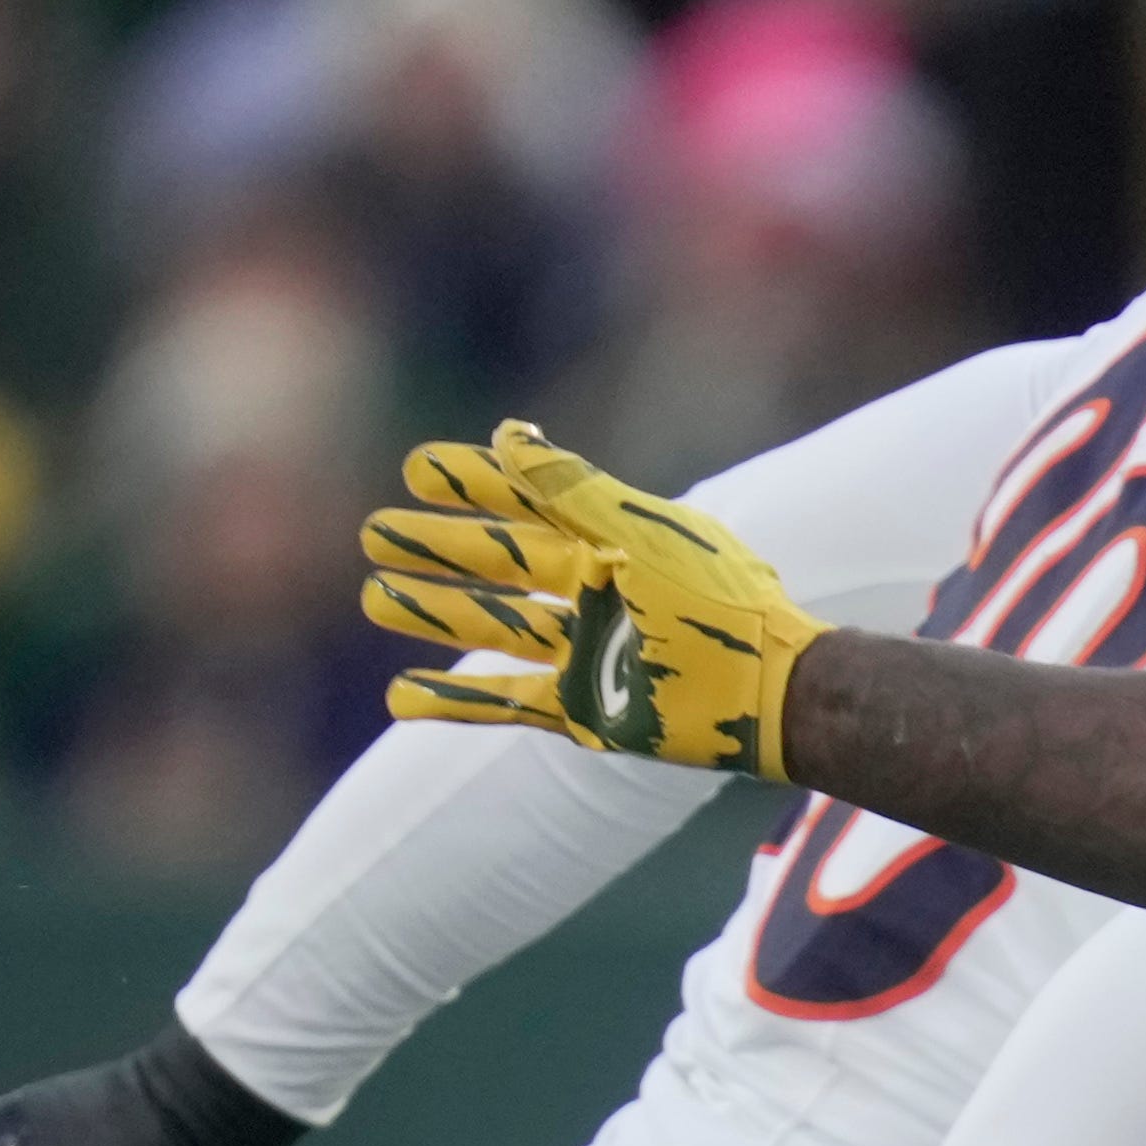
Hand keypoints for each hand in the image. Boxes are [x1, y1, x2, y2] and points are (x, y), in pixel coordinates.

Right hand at [360, 425, 822, 779]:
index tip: (418, 468)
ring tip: (375, 598)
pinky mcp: (585, 712)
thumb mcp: (644, 529)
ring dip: (432, 614)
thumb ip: (574, 487)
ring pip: (491, 627)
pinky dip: (455, 703)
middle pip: (497, 564)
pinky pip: (507, 704)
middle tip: (375, 532)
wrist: (770, 691)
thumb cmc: (720, 600)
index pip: (526, 503)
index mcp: (609, 541)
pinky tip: (401, 696)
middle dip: (436, 548)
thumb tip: (507, 433)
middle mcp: (592, 593)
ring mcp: (585, 653)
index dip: (473, 483)